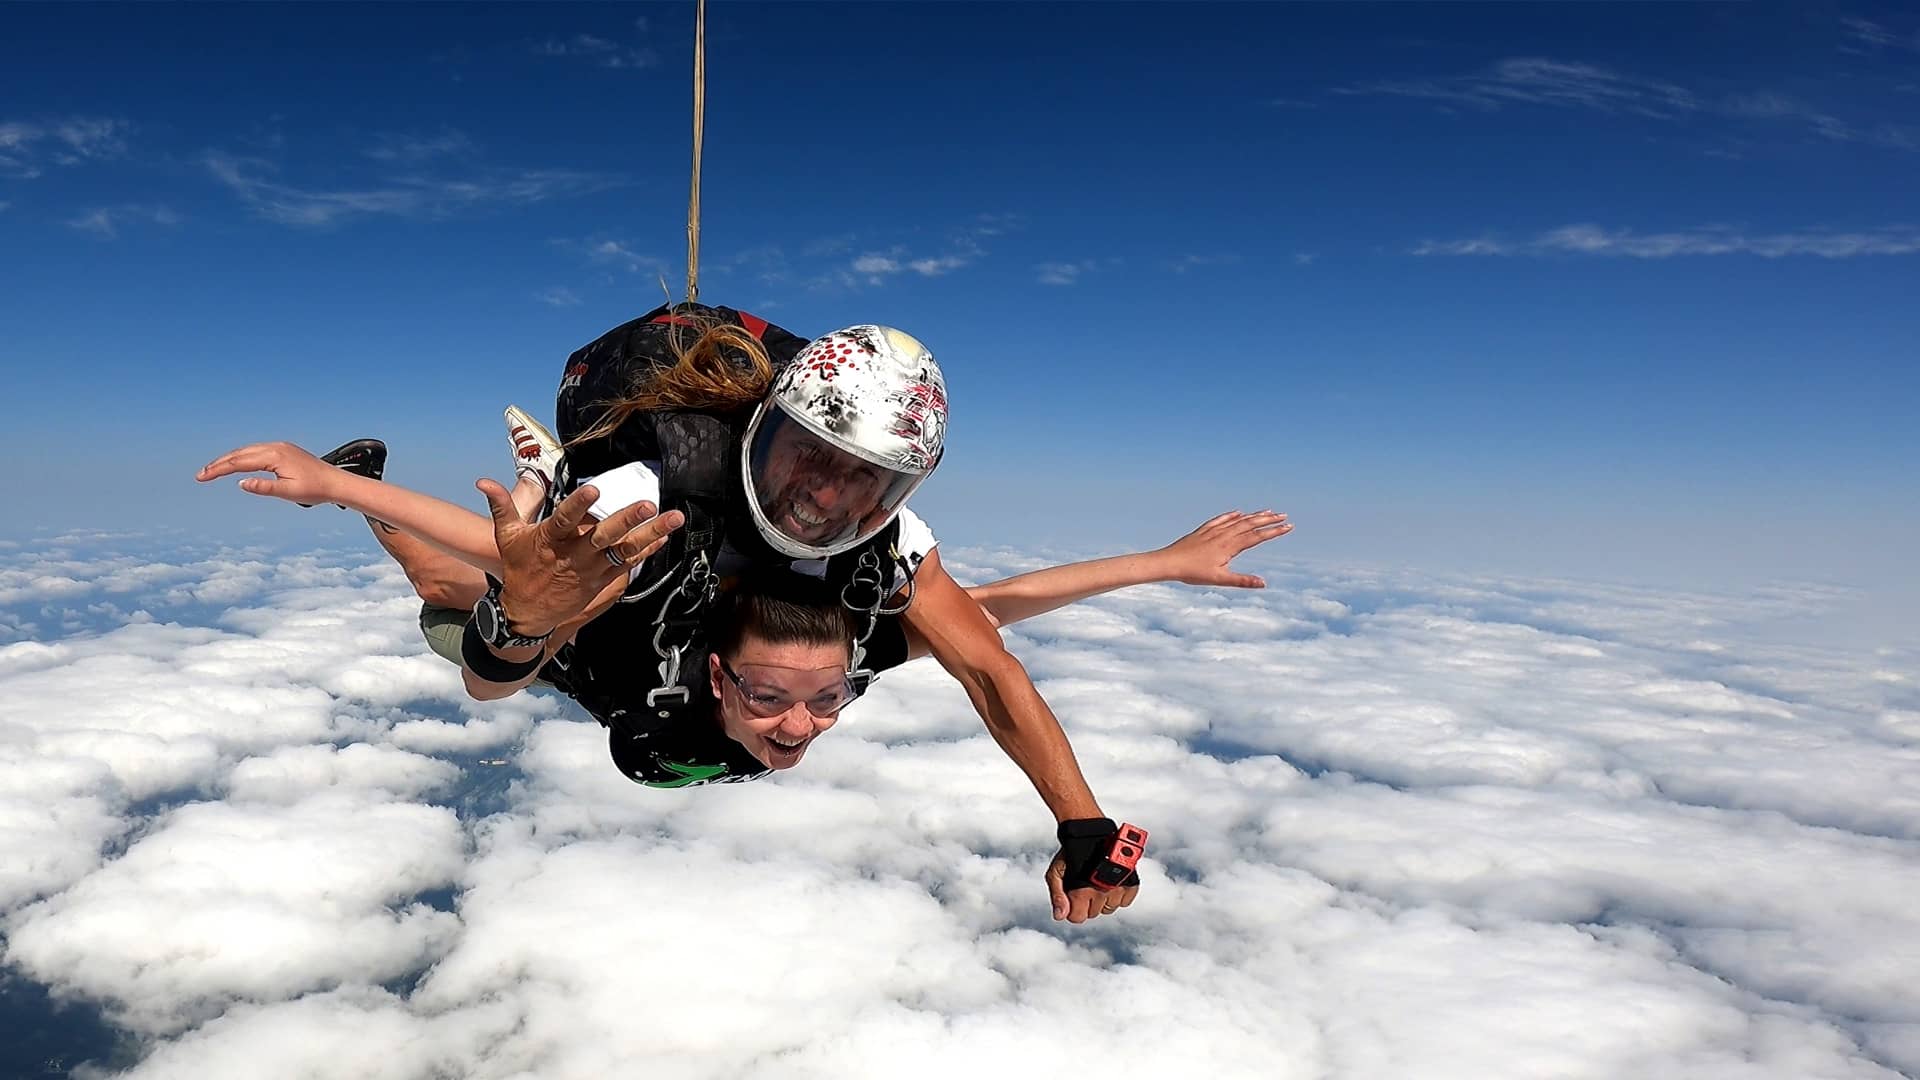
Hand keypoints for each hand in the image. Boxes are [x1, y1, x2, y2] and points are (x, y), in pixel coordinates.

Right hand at [197, 442, 340, 506]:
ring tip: (213, 470)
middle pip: (239, 454)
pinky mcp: (283, 450)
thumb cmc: (315, 489)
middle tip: (201, 475)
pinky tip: (236, 463)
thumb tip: (240, 482)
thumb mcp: (288, 492)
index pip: (238, 462)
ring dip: (229, 459)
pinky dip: (242, 457)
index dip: (218, 470)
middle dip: (219, 464)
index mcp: (274, 456)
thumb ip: (264, 488)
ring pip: (247, 451)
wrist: (336, 482)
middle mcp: (275, 447)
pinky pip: (256, 451)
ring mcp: (279, 447)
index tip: (201, 477)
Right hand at [477, 479, 682, 635]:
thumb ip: (503, 506)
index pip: (565, 519)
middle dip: (626, 520)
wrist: (527, 613)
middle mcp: (574, 554)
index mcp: (550, 539)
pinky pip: (628, 564)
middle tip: (647, 505)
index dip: (578, 505)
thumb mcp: (507, 537)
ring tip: (672, 518)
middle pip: (603, 535)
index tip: (593, 489)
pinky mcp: (602, 579)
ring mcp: (591, 568)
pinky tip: (664, 537)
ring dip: (650, 534)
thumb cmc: (519, 569)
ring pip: (624, 549)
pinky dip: (647, 550)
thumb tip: (484, 482)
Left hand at [1045, 849, 1139, 924]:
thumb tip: (1059, 917)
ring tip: (1098, 881)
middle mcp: (1101, 892)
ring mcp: (1117, 888)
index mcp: (1082, 891)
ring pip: (1109, 909)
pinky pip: (1125, 902)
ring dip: (1103, 899)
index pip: (1078, 918)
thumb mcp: (1056, 872)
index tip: (1073, 896)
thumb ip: (1057, 896)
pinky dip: (1119, 895)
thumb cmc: (1072, 852)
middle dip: (1087, 902)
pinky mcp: (1131, 883)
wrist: (1092, 831)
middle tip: (1085, 883)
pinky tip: (1111, 882)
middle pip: (1093, 914)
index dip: (1072, 908)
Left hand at [1156, 510, 1290, 588]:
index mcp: (1230, 546)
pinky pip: (1221, 519)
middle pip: (1250, 523)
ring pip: (1238, 520)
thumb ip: (1242, 580)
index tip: (1289, 526)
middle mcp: (1223, 535)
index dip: (1274, 531)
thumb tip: (1264, 583)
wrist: (1168, 562)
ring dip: (1254, 515)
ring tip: (1267, 511)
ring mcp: (1213, 531)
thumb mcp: (1220, 579)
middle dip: (1269, 519)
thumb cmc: (1193, 573)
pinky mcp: (1203, 531)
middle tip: (1284, 516)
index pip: (1257, 536)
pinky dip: (1232, 515)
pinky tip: (1238, 512)